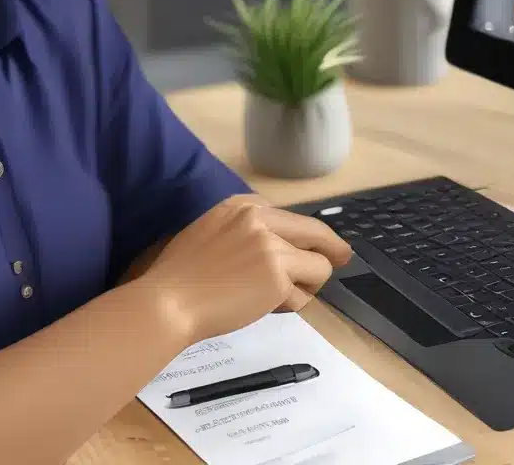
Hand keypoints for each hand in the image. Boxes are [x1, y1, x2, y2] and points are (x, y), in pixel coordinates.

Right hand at [139, 198, 351, 344]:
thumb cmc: (181, 274)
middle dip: (332, 249)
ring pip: (318, 266)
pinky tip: (269, 308)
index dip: (305, 236)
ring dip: (307, 285)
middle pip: (315, 232)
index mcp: (243, 205)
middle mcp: (261, 219)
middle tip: (343, 258)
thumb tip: (282, 245)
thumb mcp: (212, 230)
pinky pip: (303, 295)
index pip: (290, 217)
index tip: (316, 244)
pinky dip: (292, 305)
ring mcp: (272, 246)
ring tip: (282, 298)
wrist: (169, 300)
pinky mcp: (278, 276)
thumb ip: (245, 230)